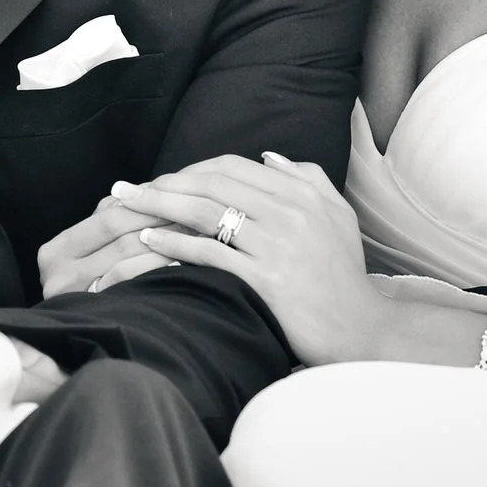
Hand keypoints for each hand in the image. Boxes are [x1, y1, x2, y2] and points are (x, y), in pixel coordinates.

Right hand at [35, 181, 192, 296]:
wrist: (81, 339)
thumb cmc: (95, 286)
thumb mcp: (95, 249)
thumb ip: (112, 219)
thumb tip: (150, 190)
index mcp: (56, 251)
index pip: (108, 217)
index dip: (146, 204)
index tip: (180, 195)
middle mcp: (56, 273)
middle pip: (118, 234)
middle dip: (158, 219)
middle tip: (195, 211)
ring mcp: (73, 296)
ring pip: (127, 256)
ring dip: (165, 240)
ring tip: (196, 231)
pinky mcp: (93, 311)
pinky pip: (132, 281)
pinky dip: (158, 266)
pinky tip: (183, 261)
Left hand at [114, 153, 392, 366]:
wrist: (361, 330)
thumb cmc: (344, 276)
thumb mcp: (337, 216)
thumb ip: (307, 178)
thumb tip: (268, 157)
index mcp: (302, 193)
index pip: (233, 167)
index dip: (191, 169)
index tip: (162, 178)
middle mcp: (289, 211)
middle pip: (212, 184)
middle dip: (163, 182)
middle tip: (126, 189)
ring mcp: (277, 244)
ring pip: (205, 212)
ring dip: (157, 205)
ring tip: (124, 207)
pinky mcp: (266, 278)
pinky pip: (210, 252)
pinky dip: (174, 243)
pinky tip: (147, 242)